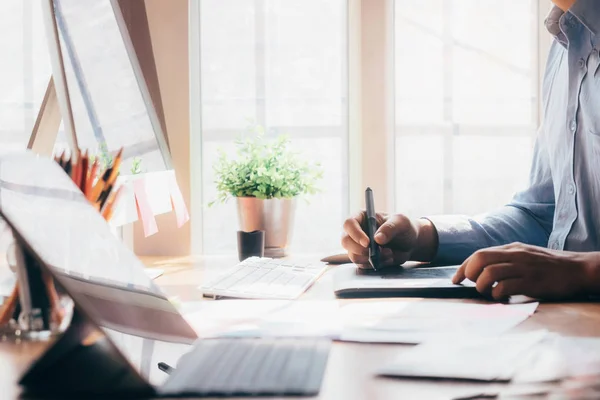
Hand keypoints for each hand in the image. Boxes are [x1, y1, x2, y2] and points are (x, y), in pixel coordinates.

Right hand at [341, 212, 437, 268]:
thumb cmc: (403, 227)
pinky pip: (362, 265)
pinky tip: (388, 258)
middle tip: (376, 252)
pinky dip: (375, 264)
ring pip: (353, 255)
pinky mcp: (363, 258)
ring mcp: (358, 246)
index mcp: (362, 217)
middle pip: (346, 241)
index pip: (349, 223)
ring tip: (389, 254)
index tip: (367, 242)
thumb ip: (390, 228)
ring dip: (370, 258)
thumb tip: (377, 238)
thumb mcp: (401, 222)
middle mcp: (357, 232)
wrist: (410, 243)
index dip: (355, 233)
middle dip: (360, 249)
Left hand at [452, 242, 592, 299]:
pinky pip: (505, 286)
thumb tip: (483, 271)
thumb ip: (506, 260)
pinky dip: (497, 294)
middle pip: (480, 259)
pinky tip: (501, 297)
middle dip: (468, 273)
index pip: (479, 254)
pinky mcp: (531, 281)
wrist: (578, 269)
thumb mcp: (525, 256)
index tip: (456, 278)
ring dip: (482, 285)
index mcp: (511, 248)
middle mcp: (515, 254)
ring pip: (489, 272)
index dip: (464, 266)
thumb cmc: (550, 266)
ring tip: (487, 292)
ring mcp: (523, 267)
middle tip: (468, 285)